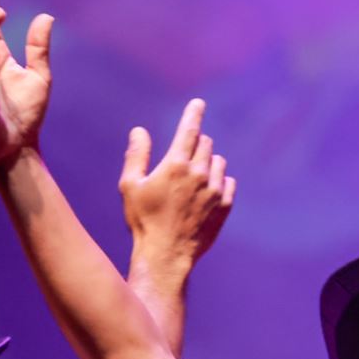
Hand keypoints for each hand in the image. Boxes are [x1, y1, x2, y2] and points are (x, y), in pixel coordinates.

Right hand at [121, 99, 236, 276]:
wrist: (166, 254)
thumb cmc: (143, 221)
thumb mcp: (130, 186)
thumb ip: (136, 155)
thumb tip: (140, 131)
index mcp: (176, 165)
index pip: (189, 130)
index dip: (194, 113)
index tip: (199, 103)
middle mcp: (200, 174)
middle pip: (205, 144)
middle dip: (195, 144)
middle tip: (181, 160)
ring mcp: (216, 191)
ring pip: (218, 162)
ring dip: (208, 163)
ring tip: (192, 180)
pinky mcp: (225, 207)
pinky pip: (228, 183)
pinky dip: (220, 182)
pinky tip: (206, 193)